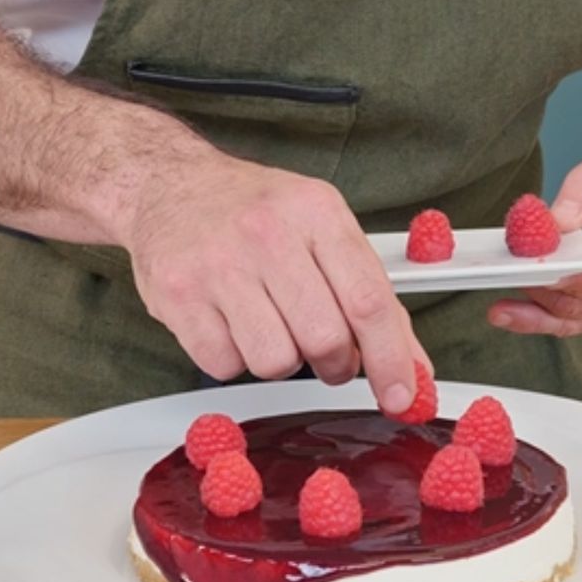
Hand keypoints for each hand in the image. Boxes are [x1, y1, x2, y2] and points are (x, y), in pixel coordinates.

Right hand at [121, 152, 428, 411]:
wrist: (169, 186)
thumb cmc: (254, 211)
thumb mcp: (322, 230)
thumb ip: (371, 296)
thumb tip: (412, 369)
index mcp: (316, 211)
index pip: (369, 301)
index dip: (391, 359)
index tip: (402, 395)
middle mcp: (267, 233)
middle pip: (325, 339)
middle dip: (334, 363)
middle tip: (325, 353)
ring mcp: (218, 264)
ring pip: (275, 361)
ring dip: (279, 359)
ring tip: (268, 323)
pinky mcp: (178, 296)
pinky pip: (225, 366)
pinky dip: (233, 357)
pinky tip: (229, 321)